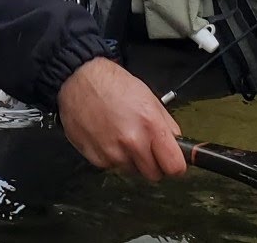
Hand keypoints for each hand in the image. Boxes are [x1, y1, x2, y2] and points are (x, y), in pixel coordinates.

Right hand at [58, 56, 186, 180]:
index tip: (174, 161)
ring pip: (134, 172)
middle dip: (154, 163)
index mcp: (150, 124)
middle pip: (154, 174)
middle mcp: (132, 142)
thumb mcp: (149, 97)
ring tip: (125, 136)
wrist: (80, 81)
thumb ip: (165, 123)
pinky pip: (114, 168)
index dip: (176, 165)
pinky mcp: (97, 160)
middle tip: (148, 146)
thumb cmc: (113, 84)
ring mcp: (113, 154)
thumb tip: (176, 144)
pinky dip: (115, 158)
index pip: (174, 166)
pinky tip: (110, 137)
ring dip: (134, 161)